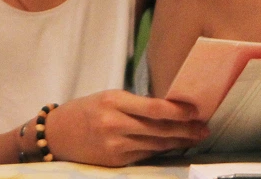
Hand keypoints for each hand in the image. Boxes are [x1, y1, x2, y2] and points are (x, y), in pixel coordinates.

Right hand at [44, 90, 208, 166]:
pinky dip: (161, 149)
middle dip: (186, 129)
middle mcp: (114, 123)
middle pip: (160, 129)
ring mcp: (115, 145)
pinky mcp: (116, 161)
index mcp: (112, 101)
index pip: (153, 108)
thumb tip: (168, 109)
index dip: (178, 111)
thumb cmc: (84, 111)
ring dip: (179, 141)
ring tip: (194, 137)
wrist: (56, 134)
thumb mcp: (106, 98)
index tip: (196, 111)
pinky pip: (146, 154)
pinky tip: (172, 146)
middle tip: (204, 128)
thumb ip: (134, 104)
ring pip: (157, 144)